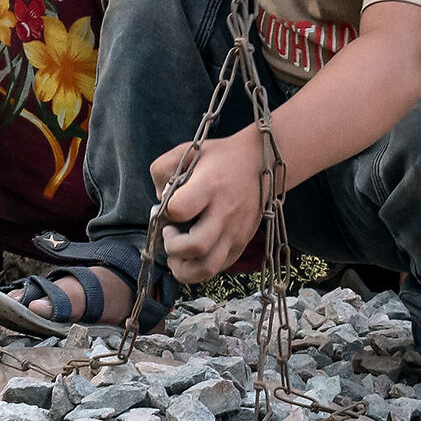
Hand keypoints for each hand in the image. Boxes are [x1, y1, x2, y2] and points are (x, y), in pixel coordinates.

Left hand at [149, 128, 273, 283]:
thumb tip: (159, 201)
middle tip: (170, 234)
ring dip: (183, 269)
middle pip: (196, 247)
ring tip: (176, 255)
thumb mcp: (187, 151)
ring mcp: (236, 231)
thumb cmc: (219, 158)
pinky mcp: (242, 243)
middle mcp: (225, 212)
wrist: (260, 163)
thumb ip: (162, 171)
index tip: (169, 207)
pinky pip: (218, 268)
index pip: (179, 210)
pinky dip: (199, 268)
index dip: (167, 212)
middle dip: (172, 247)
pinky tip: (192, 254)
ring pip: (207, 268)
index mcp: (210, 186)